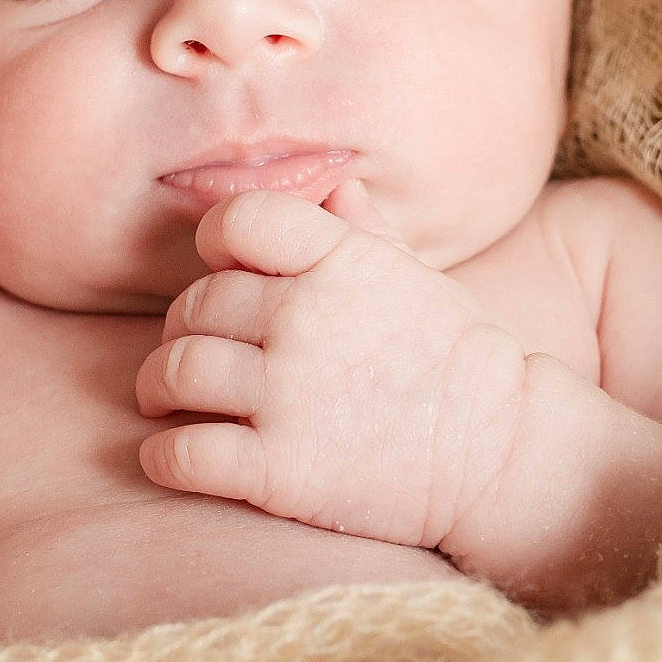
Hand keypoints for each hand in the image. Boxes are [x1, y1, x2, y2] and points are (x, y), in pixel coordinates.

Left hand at [133, 181, 530, 562]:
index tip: (219, 267)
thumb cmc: (460, 362)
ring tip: (164, 399)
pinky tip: (170, 456)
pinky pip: (182, 454)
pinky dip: (162, 456)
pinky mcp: (279, 471)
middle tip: (191, 350)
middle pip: (196, 305)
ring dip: (156, 387)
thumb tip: (342, 189)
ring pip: (174, 373)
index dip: (216, 240)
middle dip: (184, 328)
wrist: (504, 457)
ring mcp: (287, 396)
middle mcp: (304, 320)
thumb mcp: (419, 282)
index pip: (239, 220)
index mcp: (339, 262)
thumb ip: (368, 237)